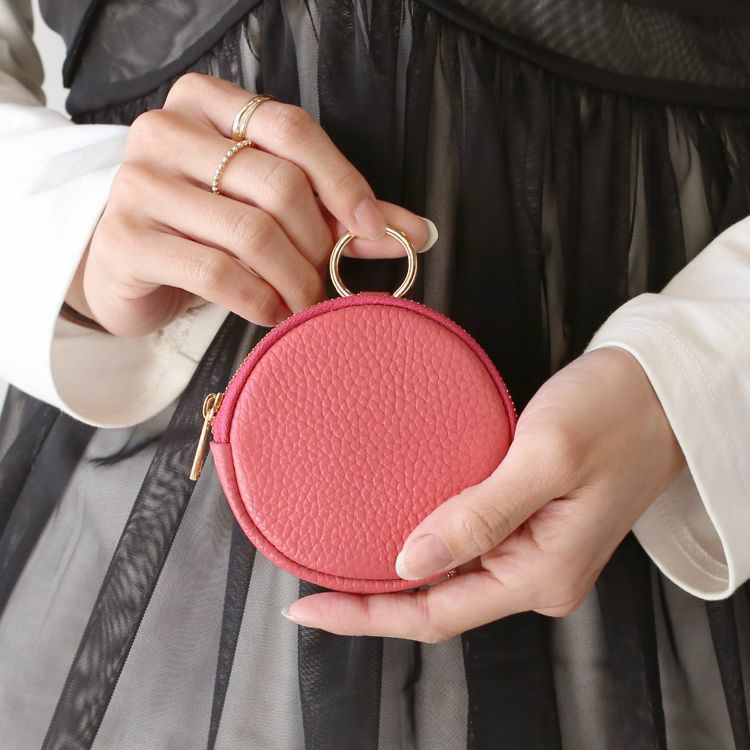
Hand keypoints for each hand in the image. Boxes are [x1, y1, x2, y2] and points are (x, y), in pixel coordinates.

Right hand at [65, 73, 436, 335]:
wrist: (126, 265)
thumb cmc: (206, 227)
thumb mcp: (271, 208)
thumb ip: (340, 214)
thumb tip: (418, 233)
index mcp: (205, 103)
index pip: (292, 128)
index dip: (343, 180)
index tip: (374, 228)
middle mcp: (166, 131)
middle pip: (277, 183)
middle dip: (317, 245)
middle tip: (326, 280)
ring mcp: (139, 183)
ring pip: (251, 232)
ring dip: (294, 279)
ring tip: (304, 302)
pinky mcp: (128, 239)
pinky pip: (216, 273)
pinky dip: (260, 301)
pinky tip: (273, 314)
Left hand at [282, 347, 685, 640]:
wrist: (661, 390)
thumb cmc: (614, 413)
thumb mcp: (546, 457)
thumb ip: (479, 514)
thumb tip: (410, 562)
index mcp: (541, 574)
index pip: (437, 614)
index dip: (367, 616)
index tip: (308, 607)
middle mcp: (537, 576)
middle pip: (439, 604)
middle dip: (373, 602)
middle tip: (311, 588)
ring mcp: (536, 554)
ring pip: (452, 579)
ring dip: (396, 575)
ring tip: (340, 565)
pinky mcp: (534, 527)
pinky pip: (469, 550)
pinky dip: (426, 546)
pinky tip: (394, 531)